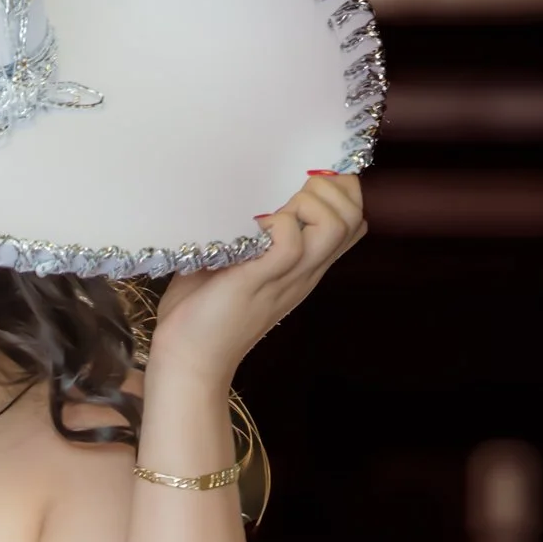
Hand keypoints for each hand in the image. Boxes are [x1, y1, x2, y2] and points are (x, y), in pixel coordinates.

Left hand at [146, 170, 365, 384]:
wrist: (187, 358)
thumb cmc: (202, 309)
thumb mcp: (236, 259)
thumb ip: (251, 229)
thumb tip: (243, 187)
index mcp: (305, 264)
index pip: (353, 219)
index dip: (339, 190)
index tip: (300, 182)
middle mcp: (306, 269)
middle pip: (356, 214)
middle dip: (329, 187)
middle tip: (287, 194)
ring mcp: (289, 276)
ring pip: (338, 224)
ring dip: (309, 202)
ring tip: (275, 211)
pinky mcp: (262, 280)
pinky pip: (292, 240)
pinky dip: (274, 223)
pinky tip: (249, 230)